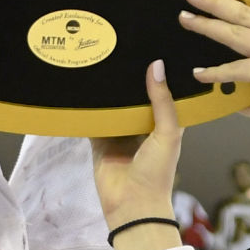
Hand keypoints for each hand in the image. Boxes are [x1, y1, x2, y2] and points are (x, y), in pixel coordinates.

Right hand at [92, 61, 184, 249]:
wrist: (132, 205)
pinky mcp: (100, 140)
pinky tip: (82, 85)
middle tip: (122, 44)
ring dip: (108, 89)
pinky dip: (88, 106)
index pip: (164, 92)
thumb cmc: (157, 172)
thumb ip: (162, 101)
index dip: (161, 74)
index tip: (156, 46)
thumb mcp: (167, 133)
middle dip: (130, 77)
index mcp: (165, 124)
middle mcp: (143, 126)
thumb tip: (157, 65)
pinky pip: (93, 118)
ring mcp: (120, 132)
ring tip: (102, 56)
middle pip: (135, 96)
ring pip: (113, 104)